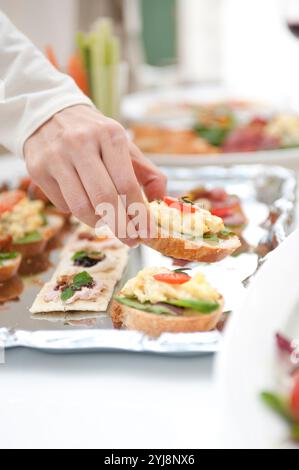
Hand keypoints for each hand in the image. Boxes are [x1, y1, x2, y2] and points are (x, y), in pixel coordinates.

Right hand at [24, 105, 166, 244]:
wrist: (50, 115)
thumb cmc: (95, 137)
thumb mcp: (124, 146)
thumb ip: (148, 173)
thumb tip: (160, 201)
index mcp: (110, 135)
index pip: (127, 184)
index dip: (139, 214)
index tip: (148, 233)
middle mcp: (81, 143)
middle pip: (104, 199)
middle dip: (122, 227)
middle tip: (131, 239)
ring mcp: (56, 156)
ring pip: (81, 207)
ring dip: (99, 223)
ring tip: (108, 222)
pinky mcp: (37, 169)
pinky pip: (63, 205)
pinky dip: (78, 212)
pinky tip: (84, 203)